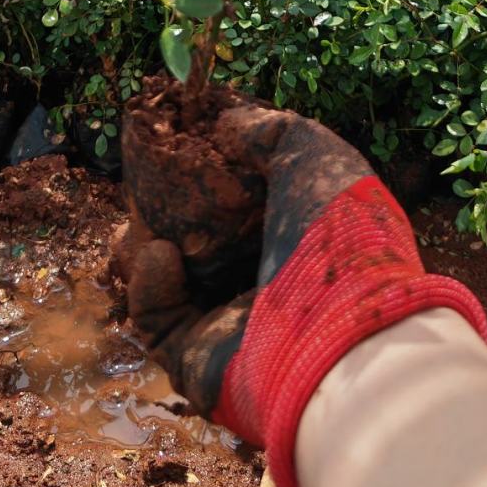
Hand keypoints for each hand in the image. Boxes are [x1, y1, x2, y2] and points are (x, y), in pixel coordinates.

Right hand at [116, 98, 486, 486]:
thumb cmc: (340, 237)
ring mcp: (231, 331)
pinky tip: (157, 254)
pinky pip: (158, 324)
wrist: (343, 337)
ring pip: (169, 290)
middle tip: (146, 193)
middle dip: (163, 219)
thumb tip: (228, 121)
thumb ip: (269, 130)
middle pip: (198, 251)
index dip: (206, 183)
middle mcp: (264, 290)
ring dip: (144, 251)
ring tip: (143, 225)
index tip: (179, 153)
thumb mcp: (313, 155)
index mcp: (294, 245)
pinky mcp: (199, 365)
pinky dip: (149, 287)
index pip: (240, 214)